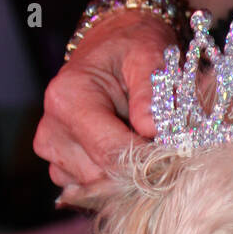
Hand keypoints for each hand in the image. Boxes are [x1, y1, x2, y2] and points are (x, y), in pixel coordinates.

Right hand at [33, 0, 232, 198]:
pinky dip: (115, 178)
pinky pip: (92, 189)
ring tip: (145, 141)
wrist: (113, 44)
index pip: (111, 153)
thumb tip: (152, 130)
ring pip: (100, 187)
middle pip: (105, 175)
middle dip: (141, 169)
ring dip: (129, 175)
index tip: (181, 157)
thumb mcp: (149, 55)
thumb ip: (151, 92)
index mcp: (68, 99)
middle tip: (169, 148)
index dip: (150, 162)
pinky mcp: (60, 166)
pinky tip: (128, 151)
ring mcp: (52, 151)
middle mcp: (51, 129)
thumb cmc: (133, 46)